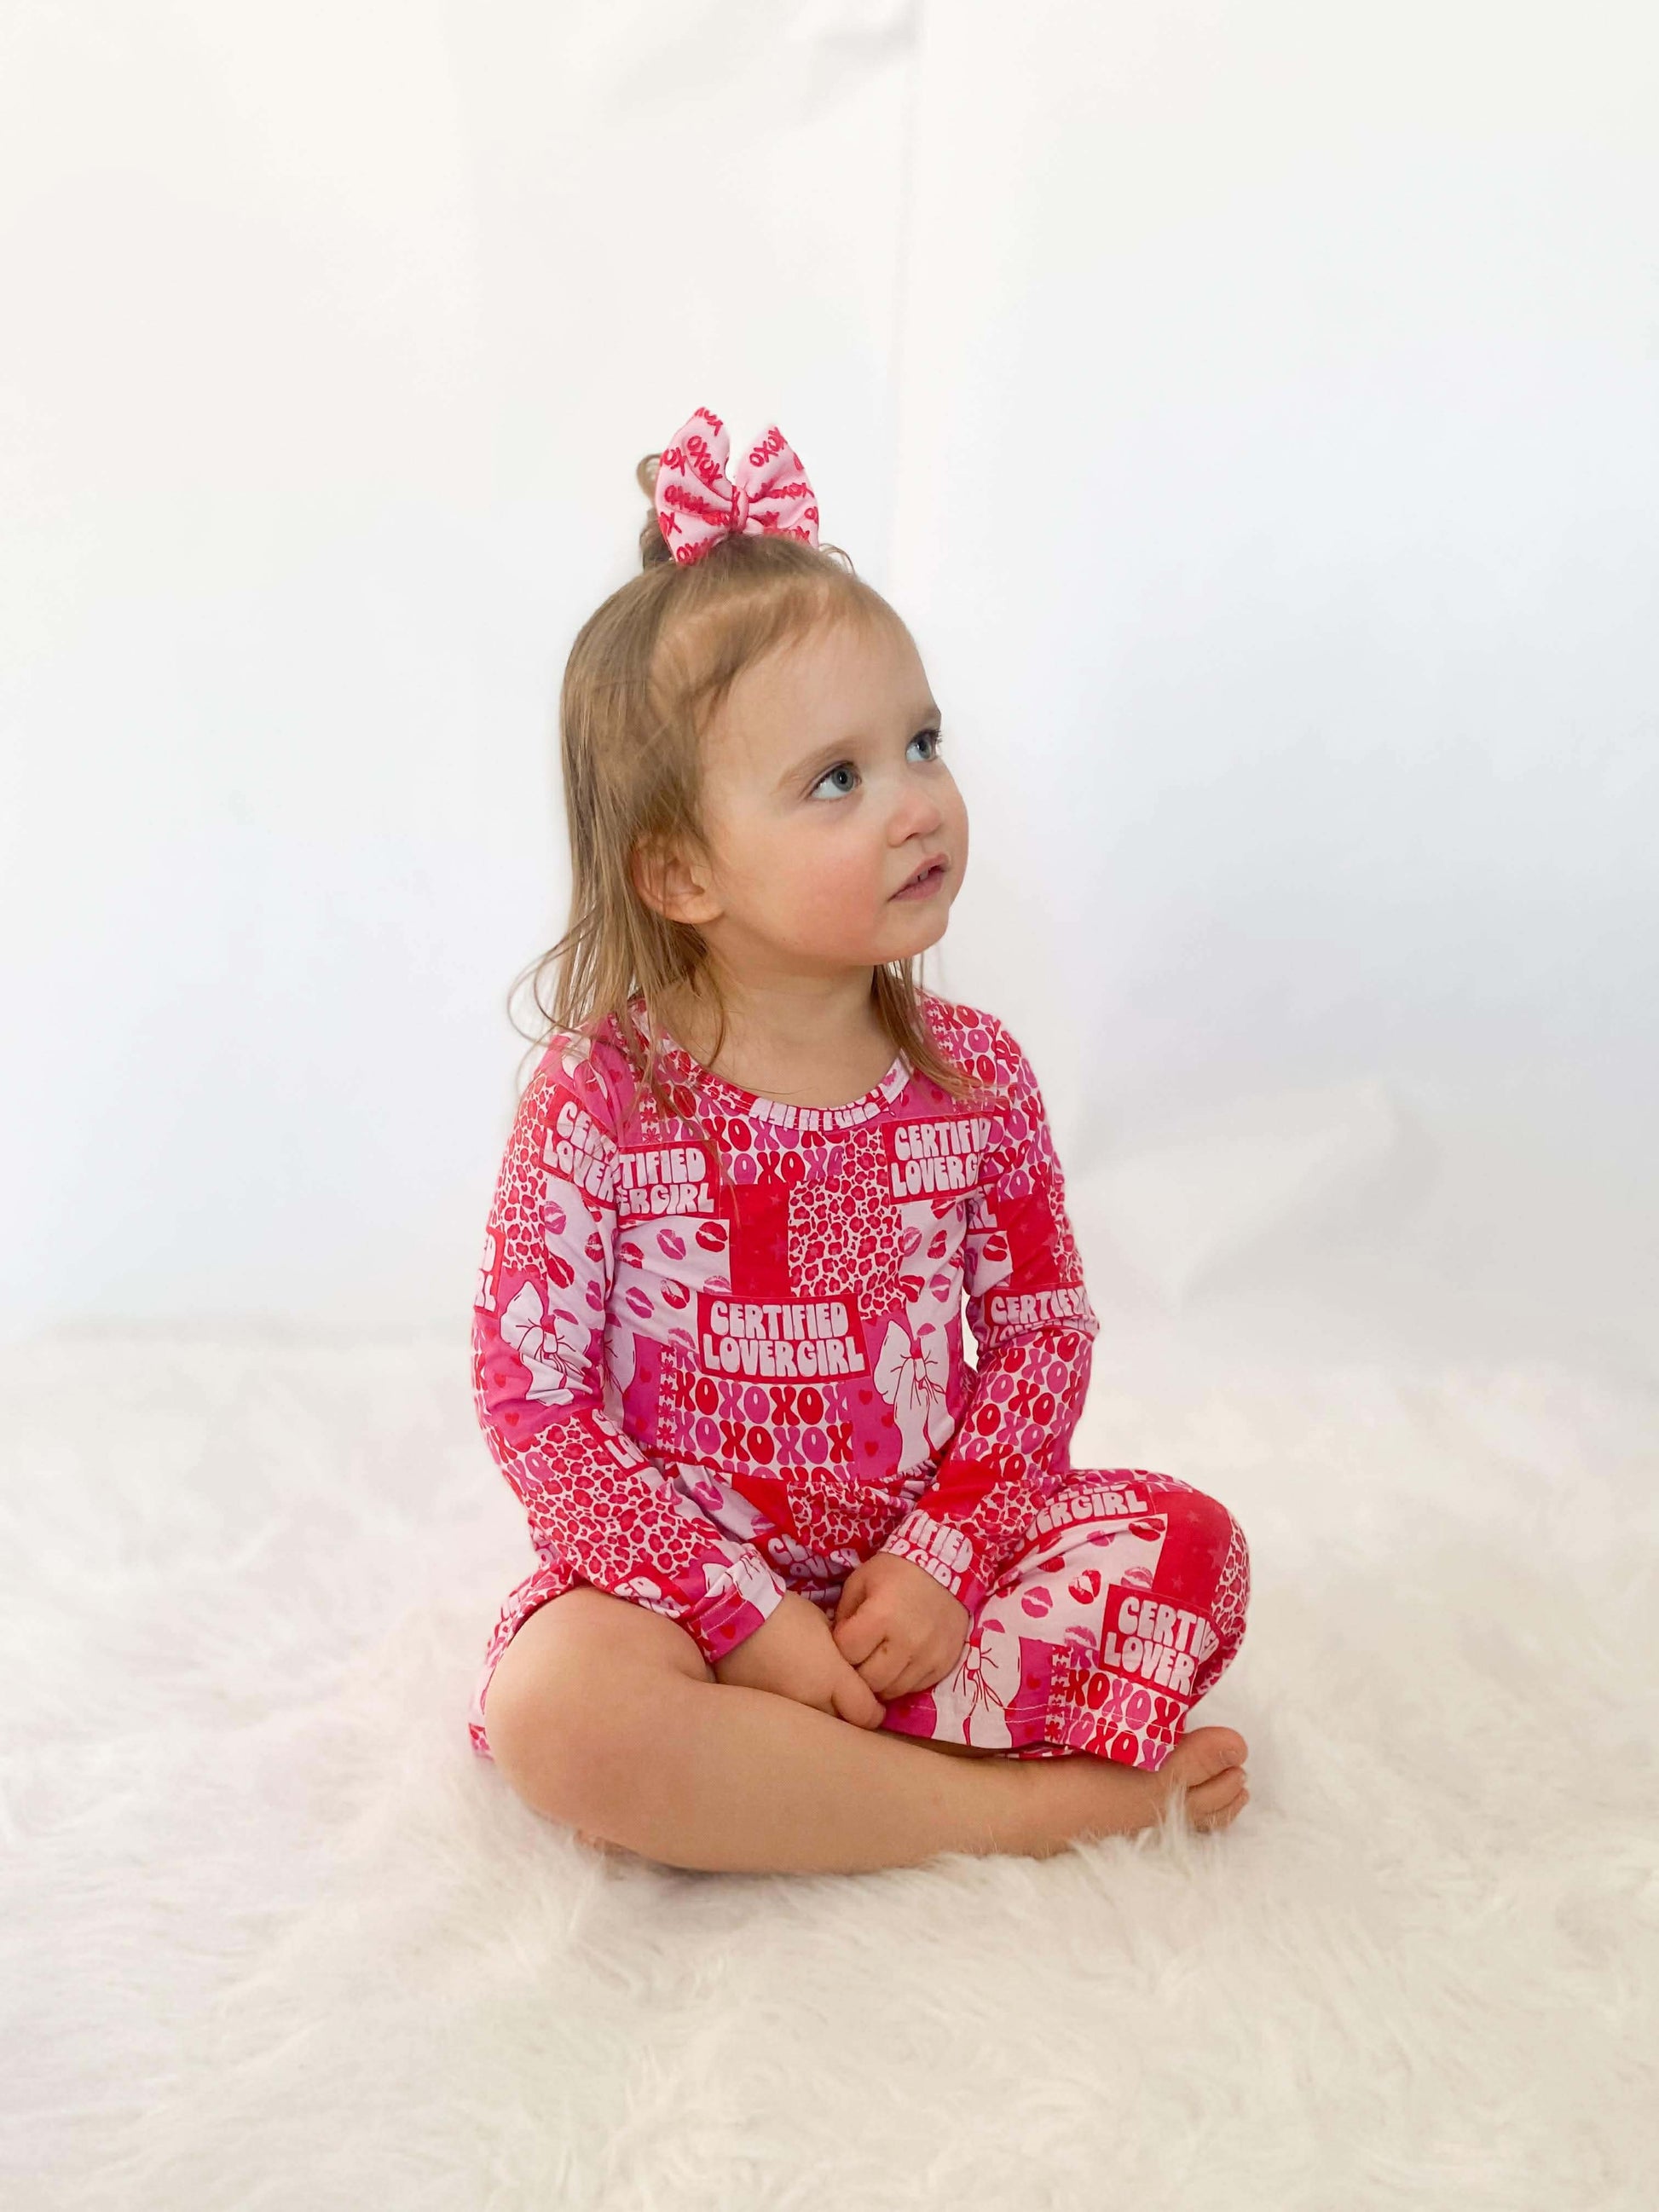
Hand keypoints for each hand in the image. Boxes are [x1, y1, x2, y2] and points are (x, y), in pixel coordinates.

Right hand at [712, 1592, 885, 1728]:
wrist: (734, 1617)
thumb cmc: (786, 1615)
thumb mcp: (825, 1628)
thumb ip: (842, 1656)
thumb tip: (851, 1671)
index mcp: (831, 1677)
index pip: (867, 1714)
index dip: (874, 1710)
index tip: (873, 1701)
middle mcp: (812, 1702)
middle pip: (843, 1726)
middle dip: (849, 1715)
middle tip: (845, 1700)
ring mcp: (785, 1713)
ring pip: (815, 1730)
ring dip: (821, 1718)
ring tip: (816, 1699)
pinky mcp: (762, 1715)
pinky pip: (787, 1724)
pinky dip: (793, 1717)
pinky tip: (790, 1700)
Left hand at [832, 1550, 971, 1699]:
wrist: (945, 1568)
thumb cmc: (895, 1572)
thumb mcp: (859, 1582)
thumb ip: (843, 1615)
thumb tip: (836, 1647)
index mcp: (881, 1617)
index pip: (847, 1654)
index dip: (842, 1649)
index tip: (847, 1638)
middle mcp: (906, 1642)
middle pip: (869, 1681)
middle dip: (859, 1670)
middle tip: (861, 1655)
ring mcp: (928, 1657)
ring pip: (892, 1691)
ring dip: (880, 1680)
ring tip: (879, 1660)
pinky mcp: (943, 1665)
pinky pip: (914, 1687)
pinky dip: (902, 1679)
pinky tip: (900, 1661)